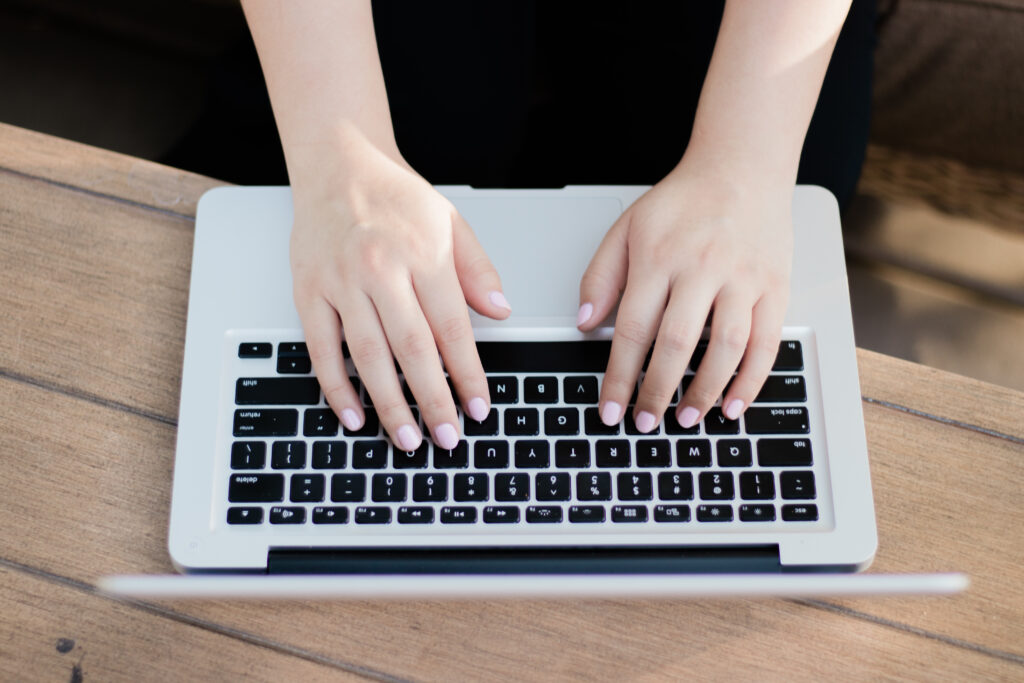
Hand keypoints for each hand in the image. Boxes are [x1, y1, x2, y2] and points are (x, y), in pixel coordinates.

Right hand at [289, 136, 509, 450]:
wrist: (336, 163)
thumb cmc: (395, 196)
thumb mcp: (451, 221)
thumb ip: (477, 270)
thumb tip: (501, 311)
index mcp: (422, 253)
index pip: (452, 327)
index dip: (467, 373)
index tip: (478, 406)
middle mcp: (380, 269)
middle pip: (412, 349)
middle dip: (434, 399)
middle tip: (448, 438)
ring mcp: (340, 282)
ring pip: (367, 356)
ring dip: (389, 404)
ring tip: (409, 438)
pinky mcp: (308, 291)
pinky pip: (321, 349)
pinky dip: (337, 387)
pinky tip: (354, 414)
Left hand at [577, 164, 791, 431]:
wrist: (742, 168)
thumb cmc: (682, 202)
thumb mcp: (627, 229)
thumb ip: (601, 277)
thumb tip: (586, 324)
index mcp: (659, 256)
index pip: (633, 328)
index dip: (619, 375)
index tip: (610, 408)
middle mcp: (702, 268)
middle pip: (676, 344)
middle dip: (656, 391)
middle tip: (644, 422)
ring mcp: (742, 278)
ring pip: (724, 347)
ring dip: (704, 391)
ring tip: (685, 418)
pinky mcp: (775, 286)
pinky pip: (766, 341)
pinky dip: (752, 379)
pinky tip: (734, 404)